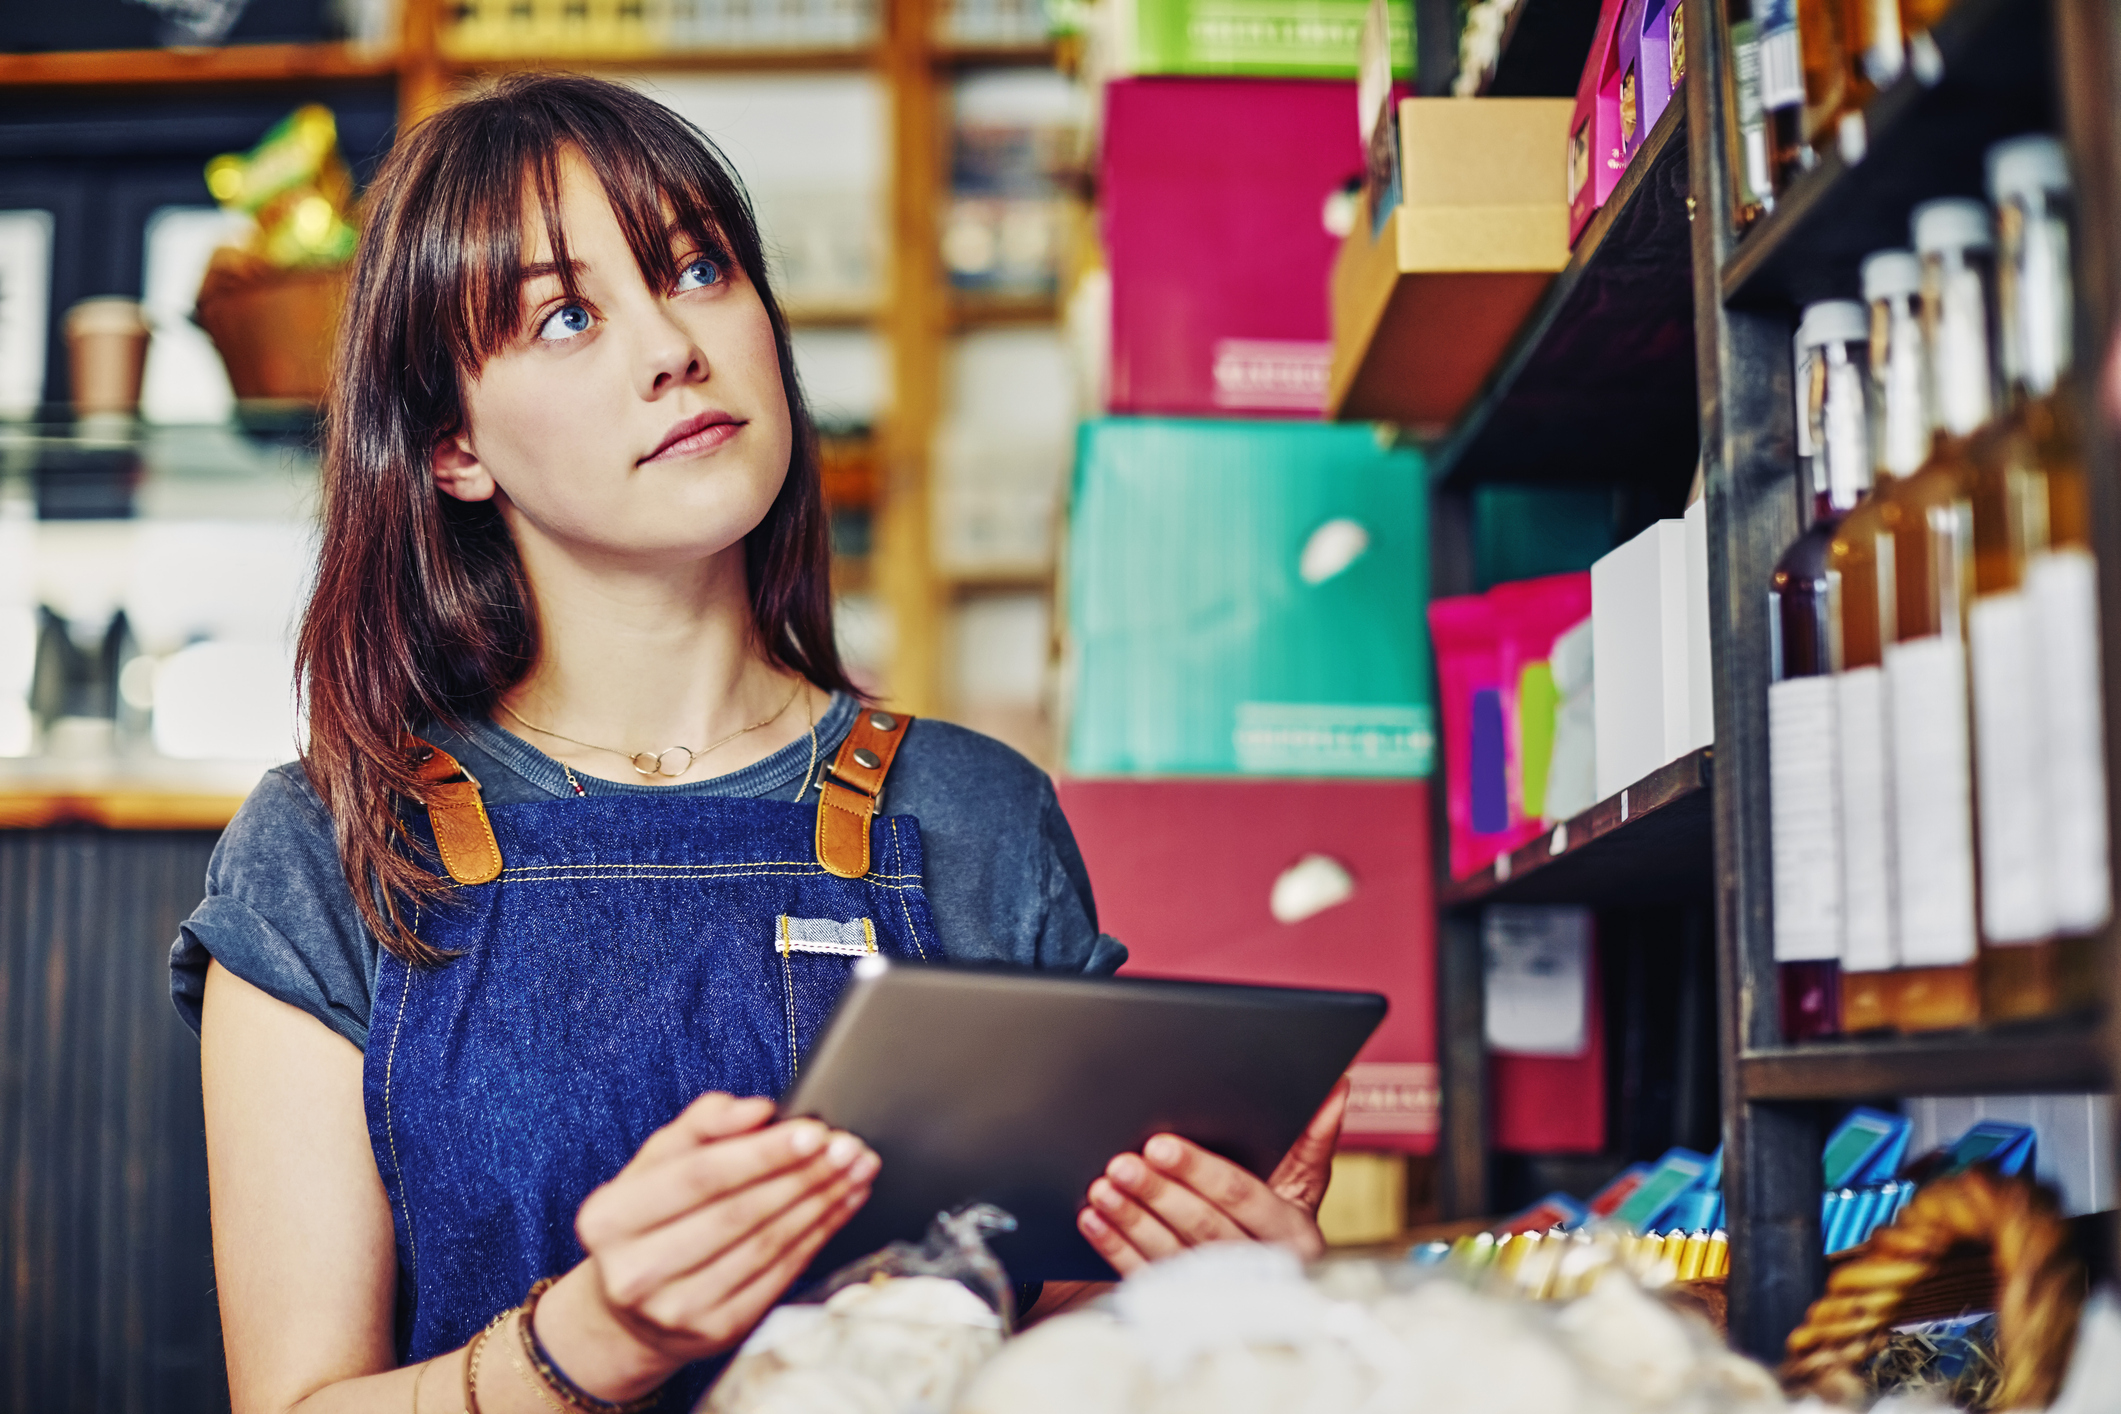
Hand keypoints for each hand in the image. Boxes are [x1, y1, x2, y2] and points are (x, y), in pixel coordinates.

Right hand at [532, 1092, 877, 1399]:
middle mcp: (636, 1271)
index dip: (762, 1153)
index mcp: (610, 1218)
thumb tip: (758, 1111)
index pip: (699, 1177)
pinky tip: (841, 1206)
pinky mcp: (716, 1332)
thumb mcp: (658, 1162)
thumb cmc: (651, 1218)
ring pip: (766, 1245)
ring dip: (821, 1203)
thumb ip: (704, 1124)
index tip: (813, 1131)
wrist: (630, 1310)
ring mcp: (676, 1309)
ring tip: (855, 1170)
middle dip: (803, 1175)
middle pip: (738, 1213)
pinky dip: (819, 1236)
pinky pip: (780, 1275)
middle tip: (848, 1148)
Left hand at [1077, 1076, 1349, 1275]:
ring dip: (1131, 1219)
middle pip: (1202, 1226)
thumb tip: (1337, 1088)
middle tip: (1121, 1162)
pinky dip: (1116, 1247)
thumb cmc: (1279, 1218)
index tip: (1160, 1145)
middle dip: (1158, 1192)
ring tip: (1101, 1187)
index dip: (1199, 1170)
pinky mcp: (1183, 1305)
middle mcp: (1260, 1267)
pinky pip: (1145, 1275)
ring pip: (1170, 1253)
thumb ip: (1312, 1141)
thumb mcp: (1303, 1185)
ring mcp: (1219, 1292)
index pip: (1242, 1198)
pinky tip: (1094, 1220)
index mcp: (1293, 1235)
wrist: (1265, 1282)